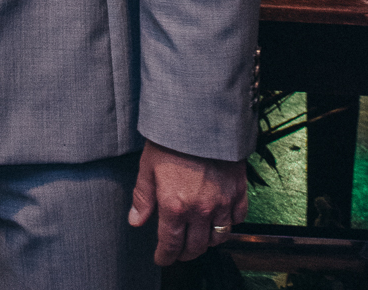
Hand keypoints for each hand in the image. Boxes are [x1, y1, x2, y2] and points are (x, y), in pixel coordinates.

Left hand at [129, 140, 247, 264]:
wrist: (200, 117)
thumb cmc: (171, 138)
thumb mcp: (147, 166)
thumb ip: (143, 197)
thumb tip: (136, 221)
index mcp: (174, 204)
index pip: (170, 243)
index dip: (165, 255)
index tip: (162, 258)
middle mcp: (200, 209)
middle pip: (195, 246)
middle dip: (185, 253)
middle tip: (178, 252)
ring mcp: (222, 202)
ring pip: (218, 237)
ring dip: (207, 242)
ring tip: (198, 238)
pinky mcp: (238, 191)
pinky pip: (238, 219)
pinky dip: (230, 224)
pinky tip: (221, 220)